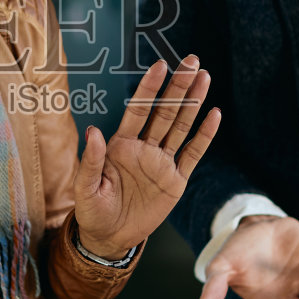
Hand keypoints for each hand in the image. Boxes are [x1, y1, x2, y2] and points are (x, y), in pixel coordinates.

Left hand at [72, 58, 220, 258]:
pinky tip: (214, 115)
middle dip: (178, 87)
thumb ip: (91, 160)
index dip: (149, 88)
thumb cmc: (92, 211)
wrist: (110, 237)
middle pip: (165, 112)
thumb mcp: (85, 188)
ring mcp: (162, 162)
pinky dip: (204, 136)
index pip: (138, 110)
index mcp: (121, 145)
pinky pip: (193, 155)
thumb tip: (93, 130)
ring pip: (181, 127)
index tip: (160, 66)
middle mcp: (144, 148)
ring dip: (193, 103)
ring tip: (204, 77)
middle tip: (192, 61)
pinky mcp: (175, 180)